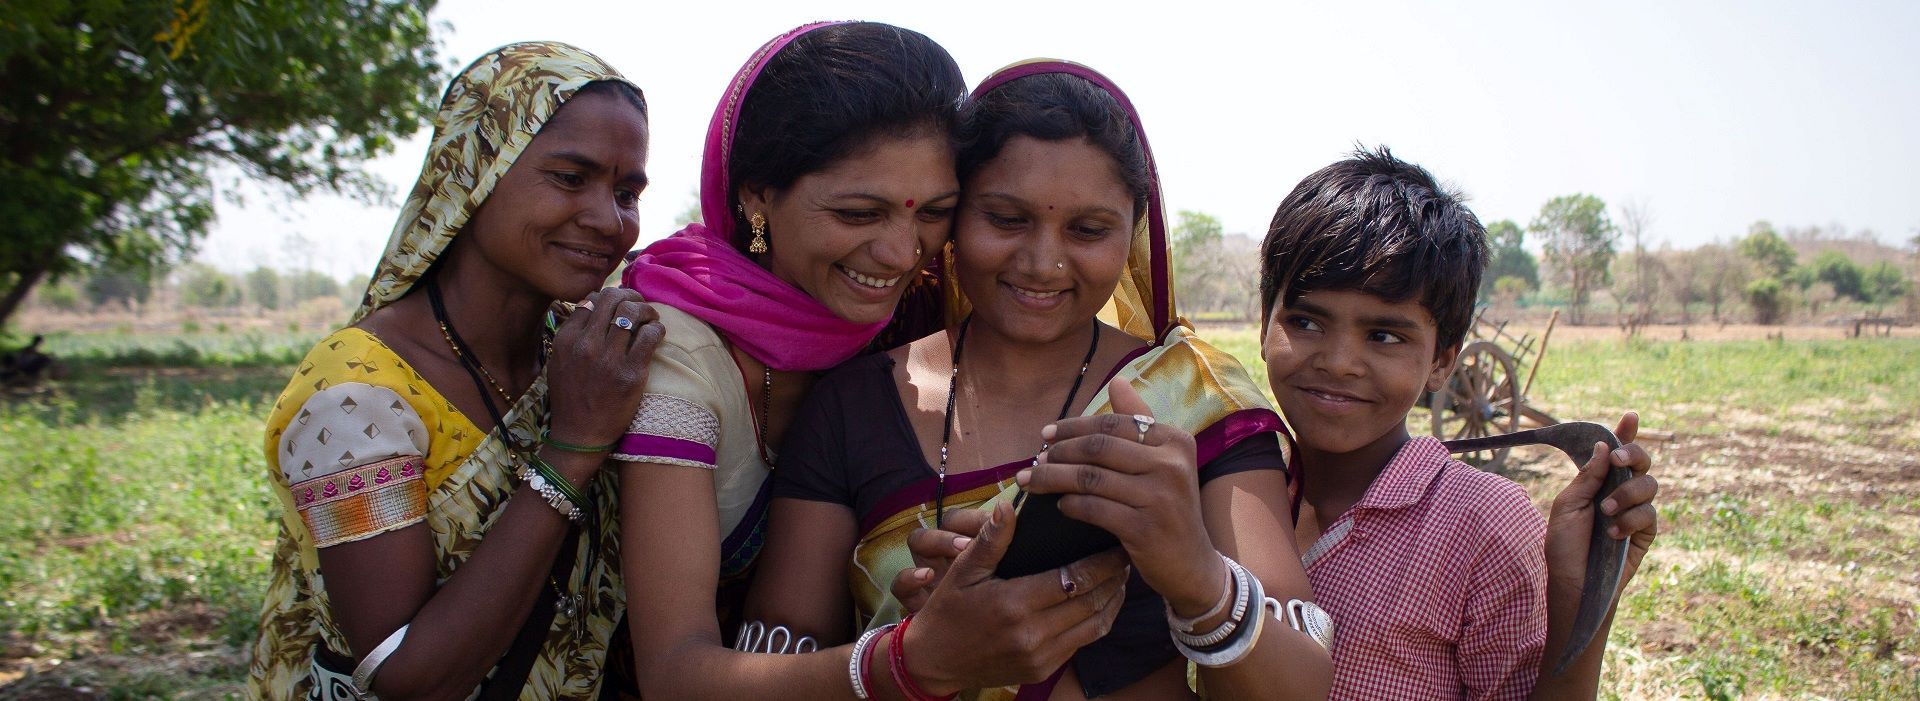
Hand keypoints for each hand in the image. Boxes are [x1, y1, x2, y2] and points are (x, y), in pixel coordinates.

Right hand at [544, 287, 662, 448]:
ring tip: (651, 318)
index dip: (610, 296)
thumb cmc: (571, 398)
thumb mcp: (559, 361)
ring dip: (647, 310)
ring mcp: (608, 359)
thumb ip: (572, 333)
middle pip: (613, 298)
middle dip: (630, 295)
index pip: (592, 299)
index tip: (620, 304)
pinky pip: (650, 335)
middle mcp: (585, 345)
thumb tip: (592, 304)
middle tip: (640, 304)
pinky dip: (657, 328)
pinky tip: (657, 334)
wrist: (580, 436)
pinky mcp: (631, 374)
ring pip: (633, 311)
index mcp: (566, 339)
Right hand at [905, 501, 1130, 693]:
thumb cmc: (948, 610)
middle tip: (1126, 554)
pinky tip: (1101, 602)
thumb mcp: (963, 571)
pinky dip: (1098, 621)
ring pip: (1095, 626)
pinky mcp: (1043, 670)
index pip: (1074, 578)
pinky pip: (1082, 643)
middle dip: (1114, 577)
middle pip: (1092, 601)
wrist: (934, 661)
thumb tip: (1009, 505)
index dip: (1102, 561)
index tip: (1116, 543)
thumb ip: (991, 540)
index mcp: (1014, 603)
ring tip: (1121, 577)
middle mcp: (1032, 633)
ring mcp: (1040, 656)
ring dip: (1113, 600)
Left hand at [1019, 378, 1226, 616]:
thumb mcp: (1163, 461)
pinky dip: (1070, 505)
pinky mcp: (1146, 530)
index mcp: (1175, 441)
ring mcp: (1160, 498)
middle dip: (1058, 452)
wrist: (1192, 564)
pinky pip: (1094, 509)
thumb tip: (1117, 380)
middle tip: (1034, 459)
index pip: (1113, 425)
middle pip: (1099, 449)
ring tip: (1031, 481)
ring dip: (1053, 478)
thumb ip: (1140, 421)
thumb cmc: (1169, 507)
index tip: (1046, 434)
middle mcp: (1172, 465)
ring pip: (1091, 478)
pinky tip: (1059, 505)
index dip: (1074, 427)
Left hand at [1546, 412, 1658, 603]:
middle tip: (1618, 460)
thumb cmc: (1565, 546)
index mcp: (1598, 482)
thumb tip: (1604, 447)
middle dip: (1633, 454)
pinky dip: (1631, 519)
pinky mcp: (1646, 532)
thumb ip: (1588, 477)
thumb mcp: (1567, 506)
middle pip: (1641, 461)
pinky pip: (1649, 514)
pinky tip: (1613, 533)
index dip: (1624, 434)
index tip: (1630, 417)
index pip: (1613, 453)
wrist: (1574, 583)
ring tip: (1606, 512)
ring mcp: (1635, 511)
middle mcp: (1619, 492)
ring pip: (1649, 484)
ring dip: (1627, 494)